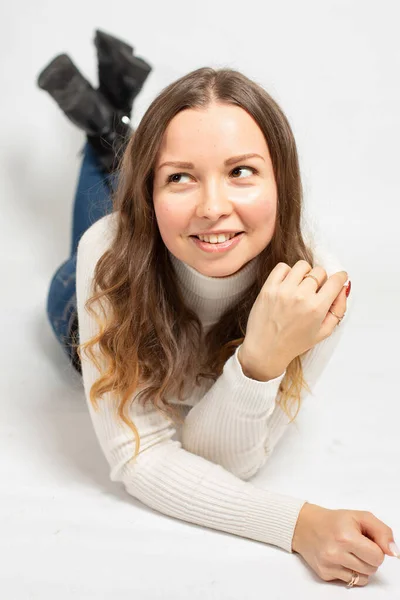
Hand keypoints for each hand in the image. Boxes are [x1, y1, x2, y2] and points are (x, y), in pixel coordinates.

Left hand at [239, 260, 348, 379]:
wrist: (265, 350)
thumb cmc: (294, 343)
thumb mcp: (323, 332)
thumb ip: (338, 310)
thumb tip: (343, 288)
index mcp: (317, 308)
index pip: (335, 281)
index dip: (340, 277)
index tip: (339, 278)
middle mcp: (301, 297)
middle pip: (319, 272)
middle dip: (321, 279)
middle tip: (315, 290)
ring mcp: (283, 291)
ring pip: (302, 266)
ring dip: (305, 273)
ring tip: (300, 285)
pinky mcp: (268, 288)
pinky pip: (281, 267)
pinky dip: (286, 272)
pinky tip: (287, 284)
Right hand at [292, 502, 395, 586]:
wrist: (305, 525)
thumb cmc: (335, 521)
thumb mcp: (360, 517)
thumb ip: (382, 531)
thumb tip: (394, 553)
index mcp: (346, 536)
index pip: (378, 556)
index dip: (376, 548)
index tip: (366, 540)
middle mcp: (335, 552)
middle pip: (372, 569)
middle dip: (369, 558)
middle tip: (356, 545)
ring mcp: (329, 565)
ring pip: (363, 578)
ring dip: (361, 567)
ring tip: (349, 553)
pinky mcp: (324, 574)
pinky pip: (351, 582)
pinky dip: (350, 572)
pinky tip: (340, 559)